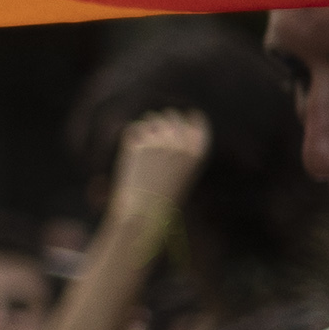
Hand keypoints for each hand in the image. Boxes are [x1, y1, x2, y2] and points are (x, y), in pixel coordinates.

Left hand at [109, 107, 210, 224]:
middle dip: (161, 122)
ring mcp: (159, 142)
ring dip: (145, 128)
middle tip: (153, 141)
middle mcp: (181, 143)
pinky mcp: (138, 145)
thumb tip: (168, 126)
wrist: (144, 213)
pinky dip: (131, 136)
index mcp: (197, 151)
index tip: (185, 115)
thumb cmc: (163, 198)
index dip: (188, 118)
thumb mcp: (181, 173)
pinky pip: (133, 128)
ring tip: (143, 150)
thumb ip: (179, 149)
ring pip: (150, 119)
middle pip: (171, 115)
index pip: (197, 121)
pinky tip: (131, 149)